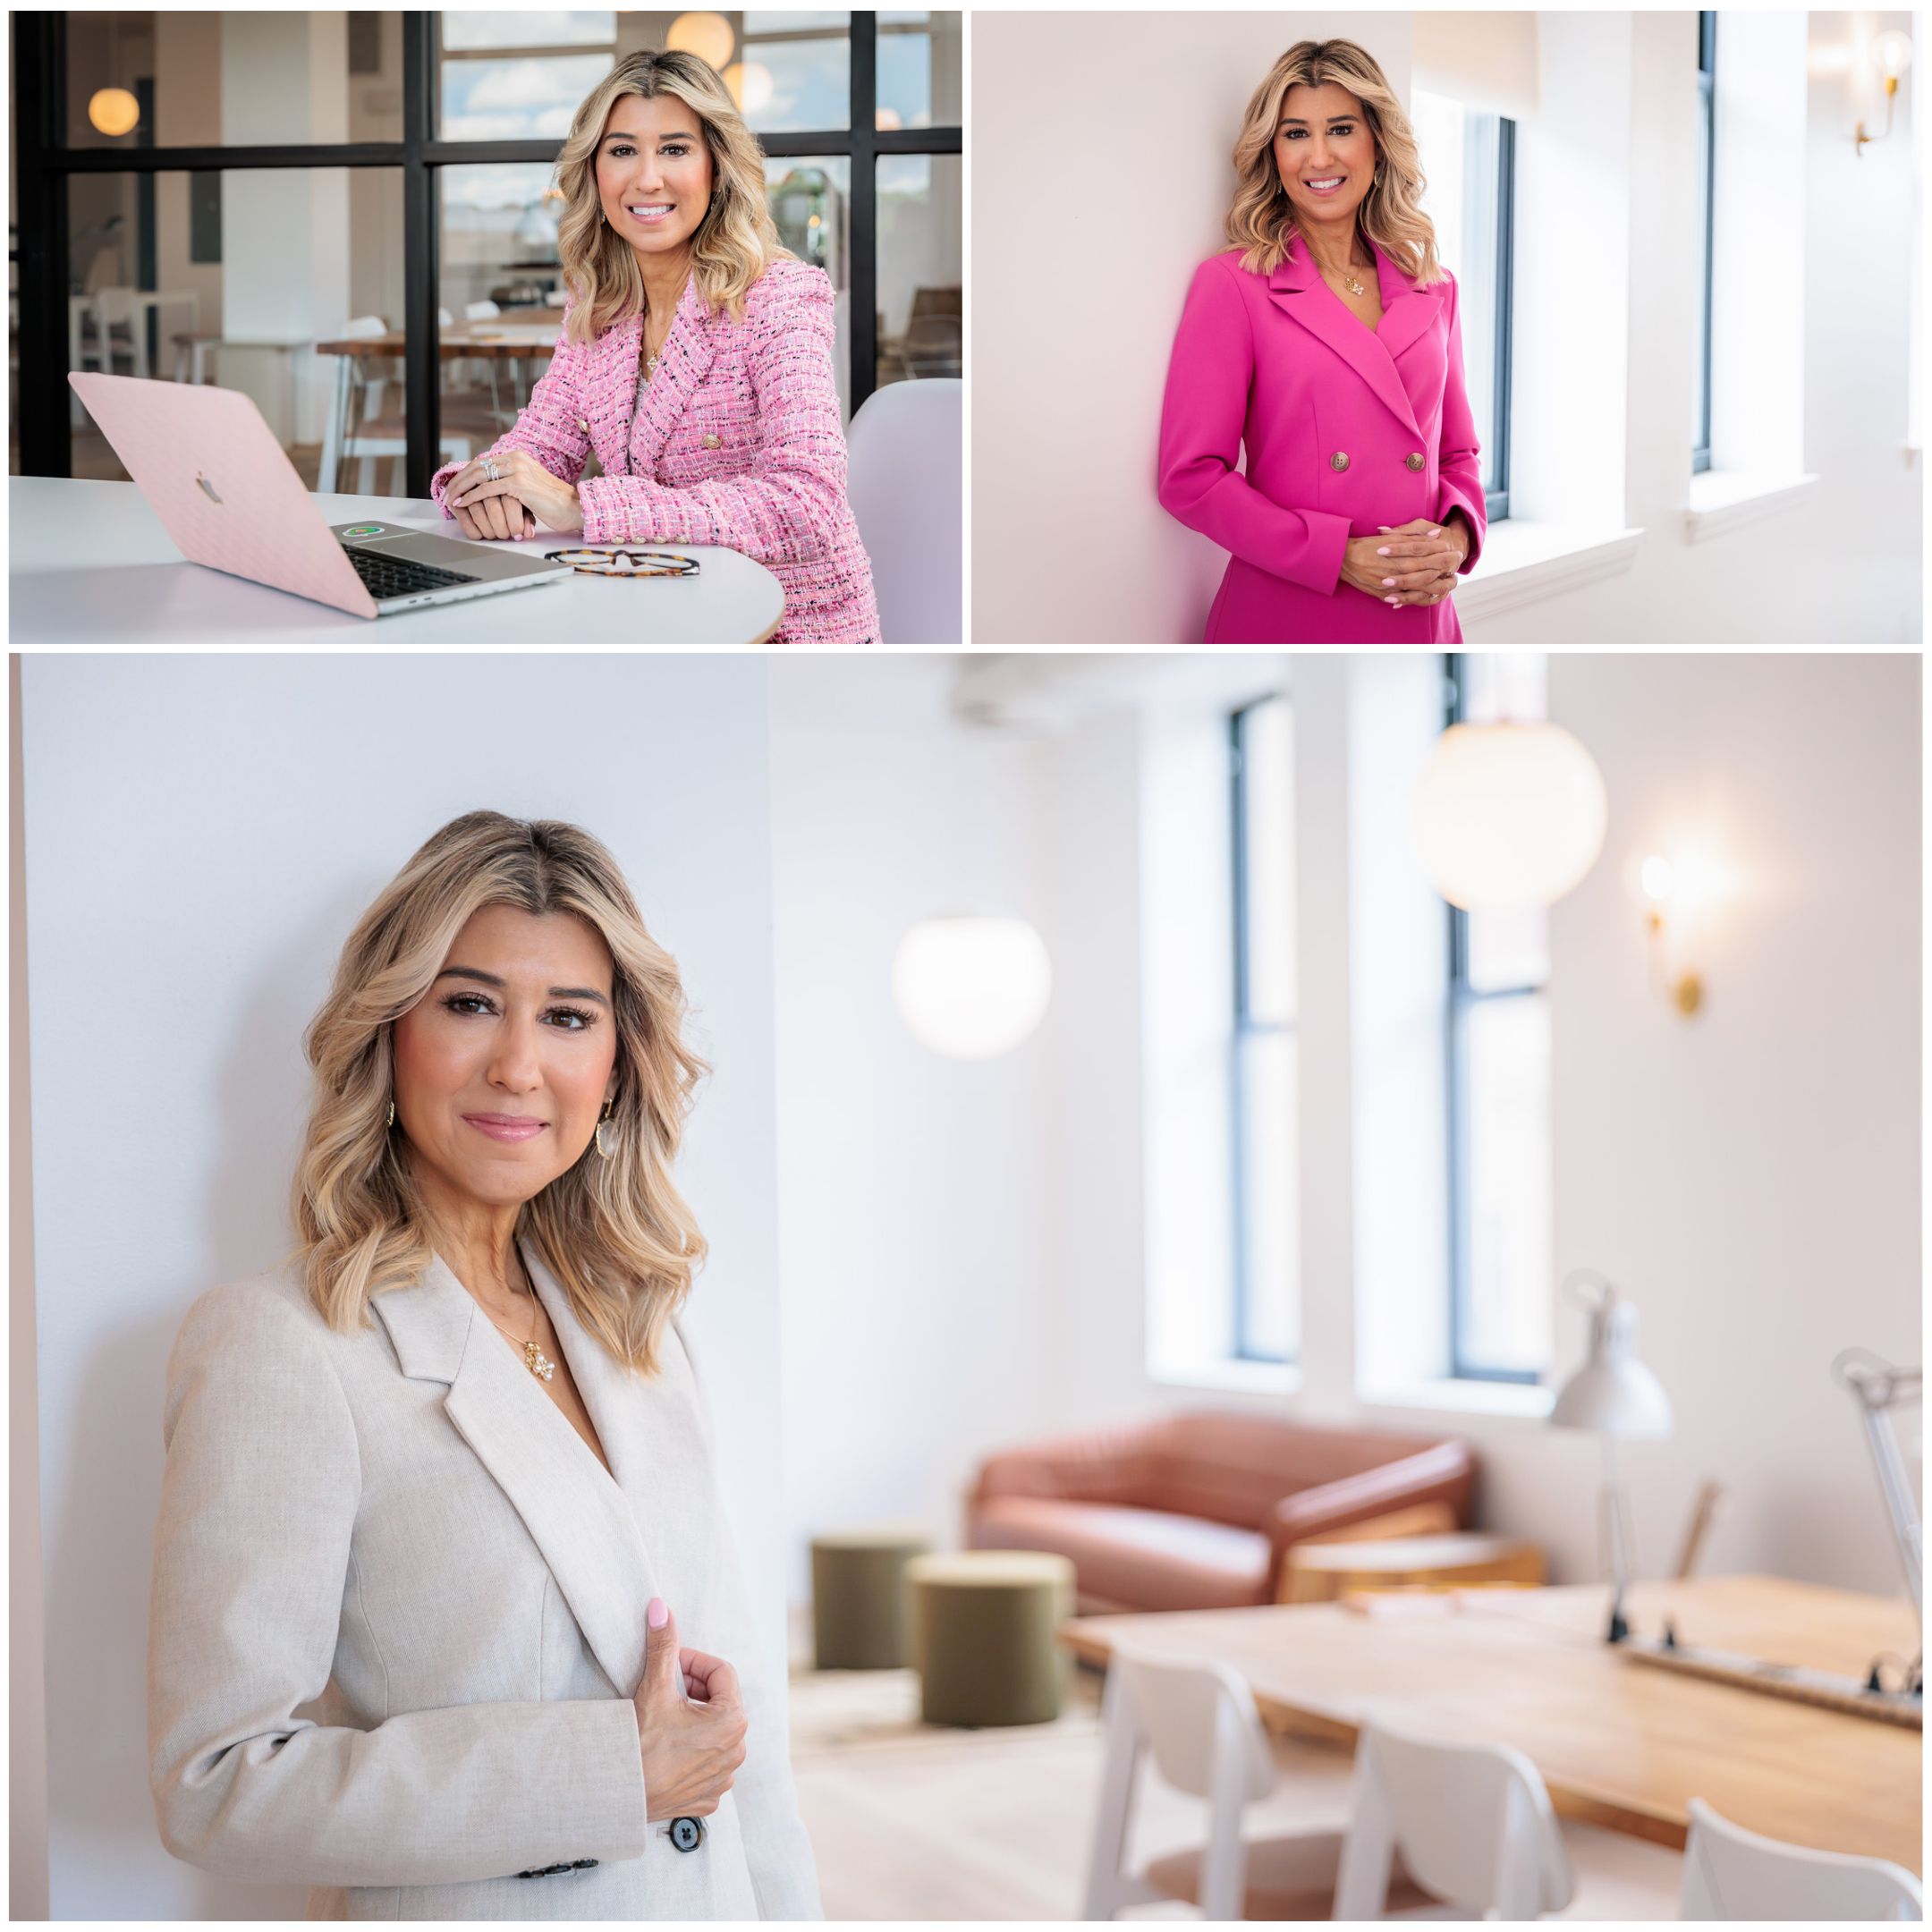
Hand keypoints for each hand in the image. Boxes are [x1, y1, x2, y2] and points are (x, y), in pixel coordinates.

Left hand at [445, 449, 583, 538]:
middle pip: (477, 465)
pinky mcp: (518, 484)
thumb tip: (492, 492)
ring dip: (460, 488)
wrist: (575, 508)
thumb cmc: (555, 504)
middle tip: (446, 492)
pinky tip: (462, 503)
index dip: (466, 473)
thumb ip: (511, 485)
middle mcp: (516, 458)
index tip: (455, 485)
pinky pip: (487, 489)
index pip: (483, 461)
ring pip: (478, 475)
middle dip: (458, 480)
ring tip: (450, 498)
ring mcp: (517, 470)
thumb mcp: (530, 488)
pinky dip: (471, 497)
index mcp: (518, 456)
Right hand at [631, 1598, 746, 1822]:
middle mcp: (737, 1750)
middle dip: (695, 1690)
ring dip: (695, 1721)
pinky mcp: (709, 1798)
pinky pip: (708, 1765)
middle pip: (720, 1702)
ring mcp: (724, 1777)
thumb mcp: (655, 1687)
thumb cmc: (640, 1743)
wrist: (618, 1795)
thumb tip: (661, 1608)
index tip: (672, 1665)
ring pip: (715, 1733)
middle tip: (667, 1689)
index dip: (694, 1662)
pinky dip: (693, 1753)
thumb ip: (664, 1645)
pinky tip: (670, 1749)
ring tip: (666, 1719)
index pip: (721, 1672)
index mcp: (733, 1719)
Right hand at [1340, 518, 1464, 607]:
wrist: (1343, 560)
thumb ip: (1416, 536)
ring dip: (1437, 587)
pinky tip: (1429, 596)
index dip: (1445, 554)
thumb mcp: (1392, 537)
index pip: (1430, 555)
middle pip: (1430, 572)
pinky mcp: (1384, 594)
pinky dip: (1419, 598)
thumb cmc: (1368, 545)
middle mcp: (1398, 571)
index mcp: (1402, 555)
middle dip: (1445, 570)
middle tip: (1456, 566)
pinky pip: (1406, 600)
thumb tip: (1437, 534)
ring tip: (1449, 583)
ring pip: (1421, 589)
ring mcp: (1392, 585)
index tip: (1455, 552)